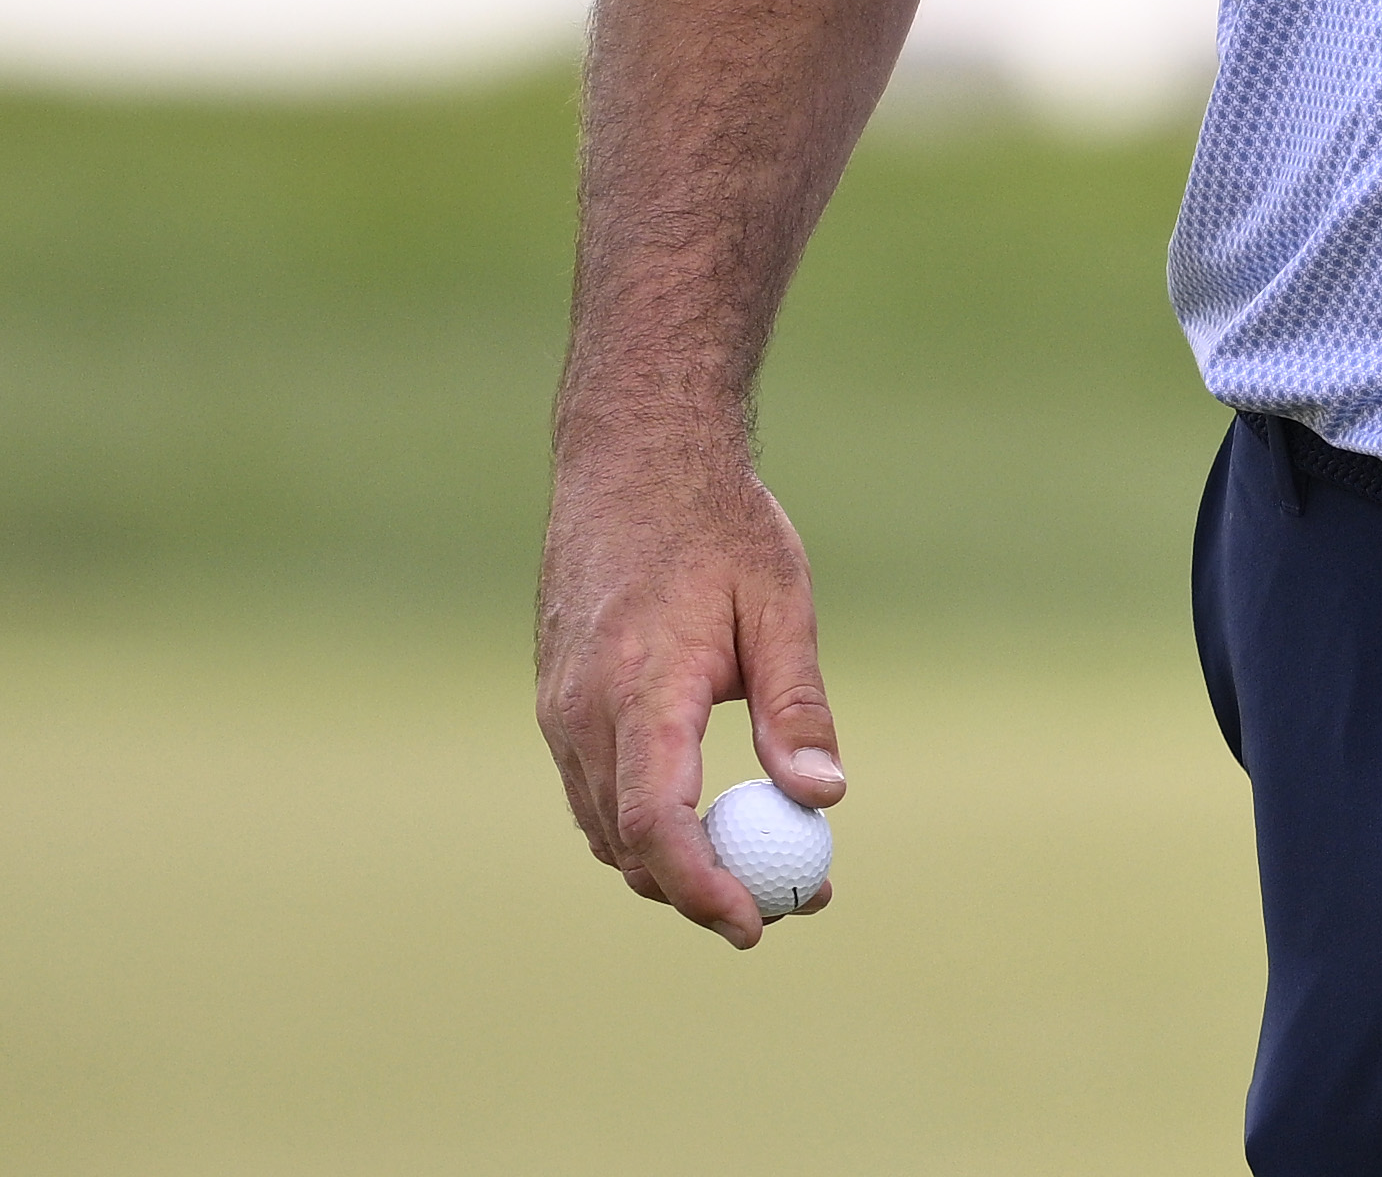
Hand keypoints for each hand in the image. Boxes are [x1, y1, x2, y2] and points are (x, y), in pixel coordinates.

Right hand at [533, 434, 845, 946]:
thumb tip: (825, 797)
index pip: (655, 822)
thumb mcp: (779, 604)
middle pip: (629, 844)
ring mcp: (559, 709)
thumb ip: (796, 707)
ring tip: (761, 866)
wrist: (631, 458)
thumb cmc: (717, 524)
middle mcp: (583, 708)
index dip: (702, 887)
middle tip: (790, 901)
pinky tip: (704, 819)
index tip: (758, 924)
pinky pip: (593, 793)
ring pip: (605, 828)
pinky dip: (641, 826)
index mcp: (642, 685)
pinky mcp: (556, 703)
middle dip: (703, 891)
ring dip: (671, 866)